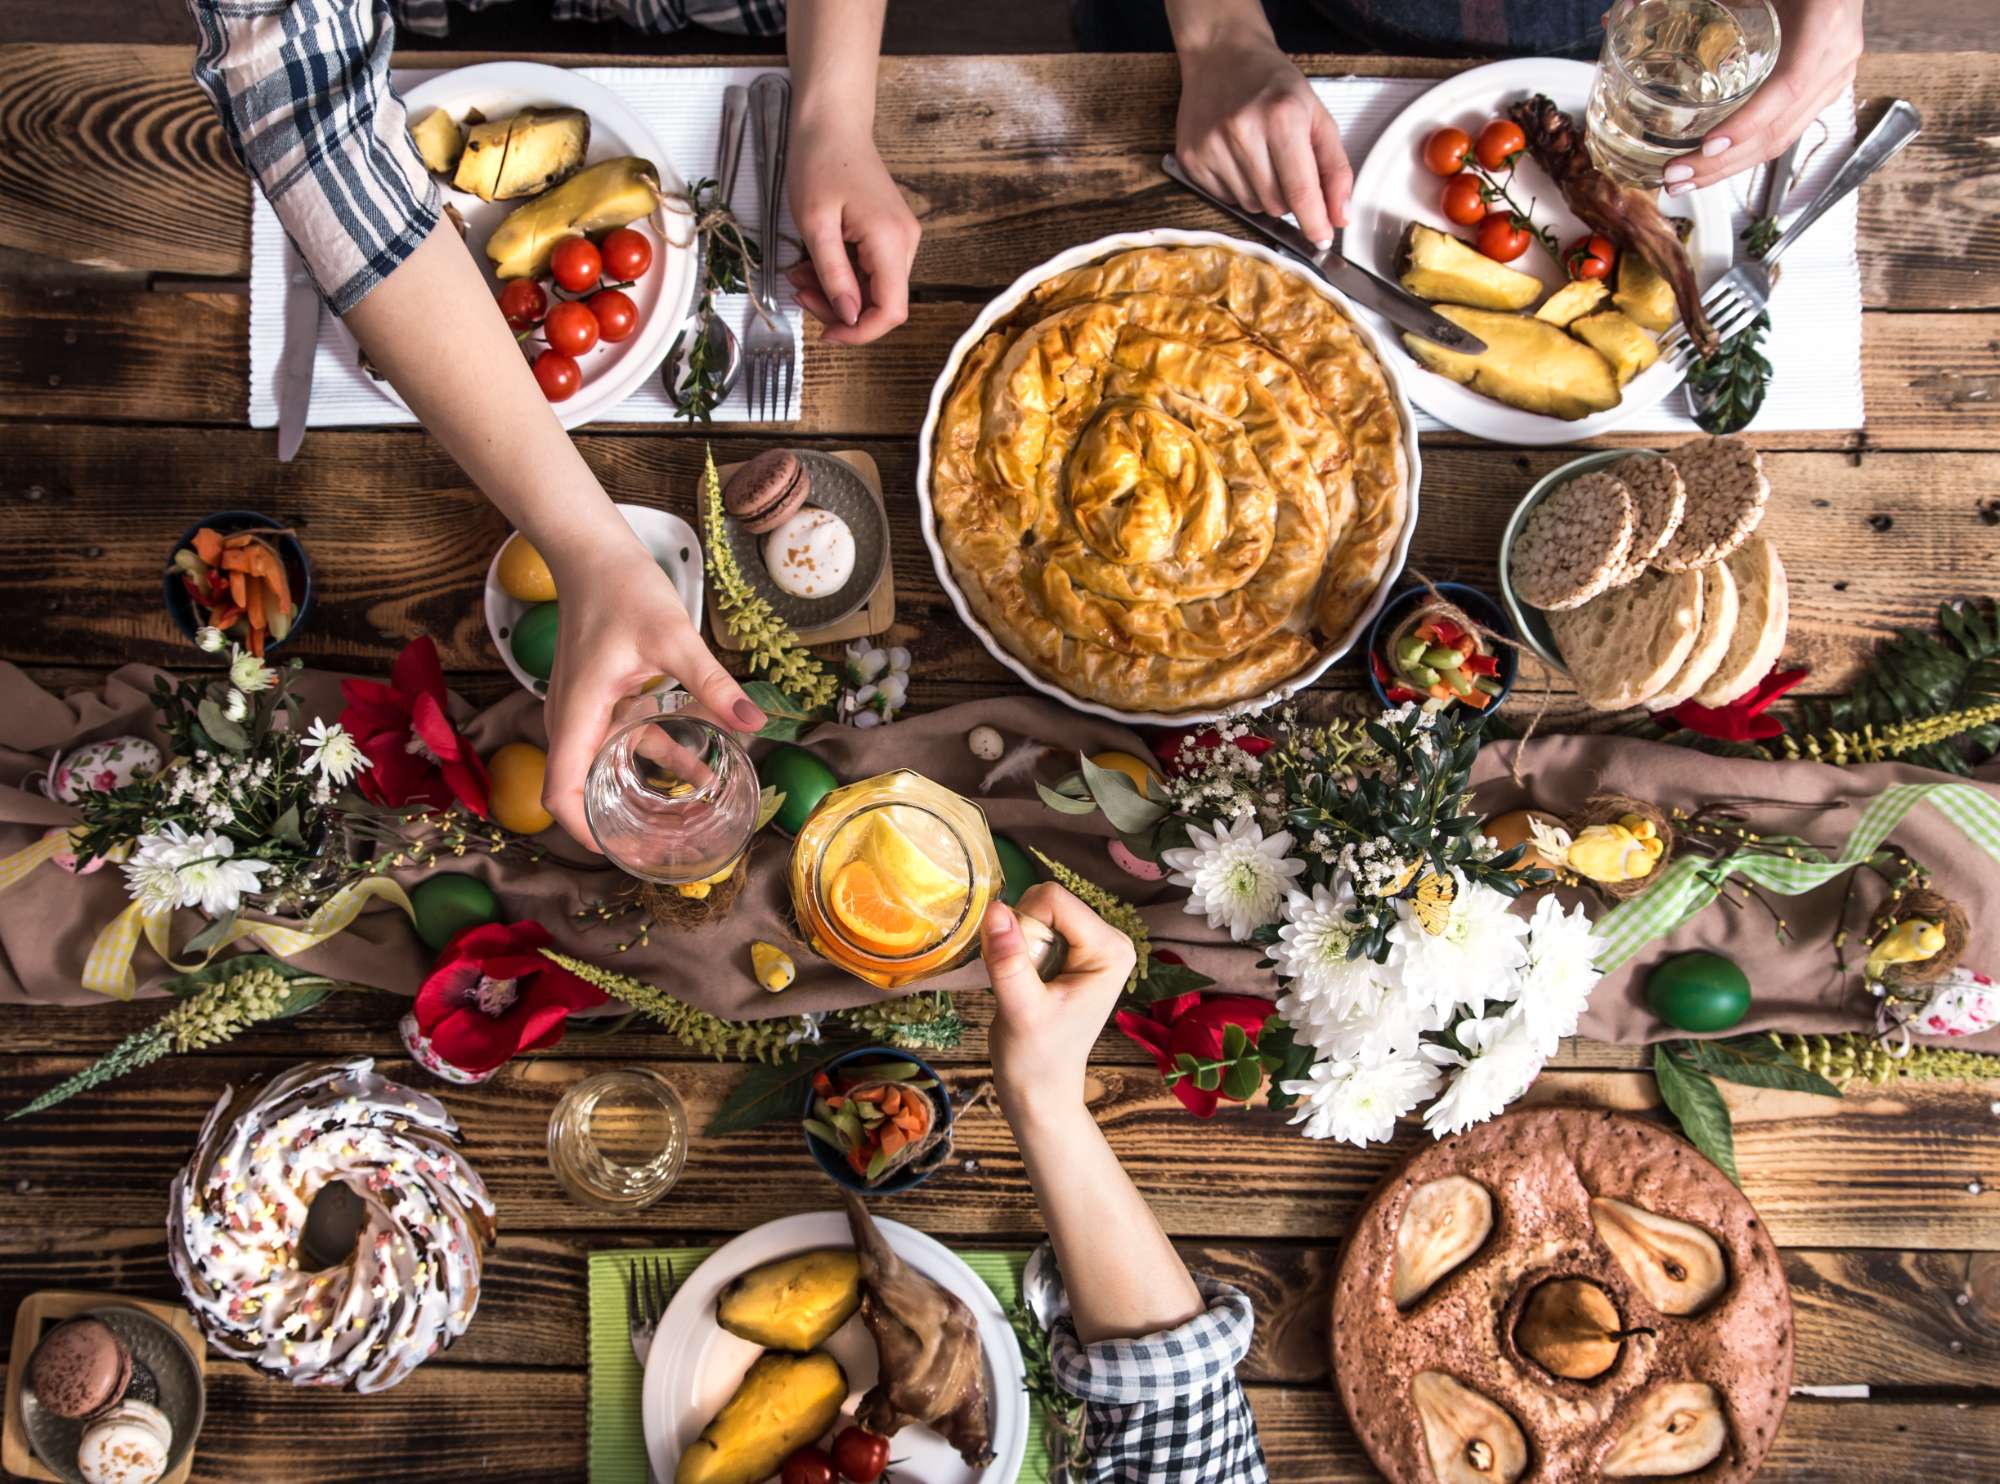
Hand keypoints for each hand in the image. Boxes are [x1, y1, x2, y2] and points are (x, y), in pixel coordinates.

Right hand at [538, 545, 764, 847]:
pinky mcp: (601, 700)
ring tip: (689, 820)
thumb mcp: (674, 639)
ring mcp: (585, 711)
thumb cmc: (622, 590)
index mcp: (578, 715)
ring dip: (644, 792)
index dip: (583, 830)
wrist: (594, 554)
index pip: (561, 792)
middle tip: (666, 849)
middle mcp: (573, 720)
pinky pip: (624, 741)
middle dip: (620, 822)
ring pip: (607, 768)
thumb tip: (756, 723)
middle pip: (581, 791)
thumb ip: (713, 685)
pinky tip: (700, 768)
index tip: (619, 851)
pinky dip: (657, 757)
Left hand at [785, 116, 920, 345]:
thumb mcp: (815, 223)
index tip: (825, 335)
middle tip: (800, 293)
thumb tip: (849, 317)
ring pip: (873, 290)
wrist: (832, 122)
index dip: (860, 333)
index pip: (892, 311)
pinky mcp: (889, 234)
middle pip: (881, 304)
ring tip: (799, 275)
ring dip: (836, 293)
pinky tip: (813, 264)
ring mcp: (900, 238)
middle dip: (839, 310)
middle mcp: (905, 242)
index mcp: (891, 241)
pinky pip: (868, 271)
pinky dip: (840, 276)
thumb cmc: (820, 161)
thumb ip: (833, 274)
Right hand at [981, 883, 1136, 1116]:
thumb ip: (1009, 959)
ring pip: (1034, 911)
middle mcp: (1108, 938)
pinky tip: (1023, 982)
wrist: (1039, 1089)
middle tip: (1023, 984)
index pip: (1054, 899)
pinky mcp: (1071, 950)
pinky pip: (1032, 925)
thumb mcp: (1021, 1010)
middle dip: (1022, 936)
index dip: (1024, 927)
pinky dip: (1016, 948)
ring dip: (1016, 944)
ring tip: (1023, 986)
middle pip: (1045, 902)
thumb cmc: (1036, 1058)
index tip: (1020, 970)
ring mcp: (1090, 943)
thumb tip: (994, 908)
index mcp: (1111, 948)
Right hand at [1173, 31, 1352, 243]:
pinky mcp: (1191, 158)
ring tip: (1259, 157)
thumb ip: (1335, 168)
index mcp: (1282, 117)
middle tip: (1285, 166)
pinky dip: (1237, 187)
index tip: (1322, 239)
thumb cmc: (1273, 85)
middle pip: (1276, 204)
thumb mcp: (1316, 117)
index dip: (1315, 222)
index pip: (1301, 191)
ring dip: (1262, 193)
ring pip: (1251, 206)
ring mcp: (1212, 146)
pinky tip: (1237, 158)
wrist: (1222, 56)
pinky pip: (1224, 199)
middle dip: (1289, 198)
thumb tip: (1340, 216)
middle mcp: (1243, 131)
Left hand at [1662, 0, 1862, 195]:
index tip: (1708, 144)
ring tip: (1683, 180)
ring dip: (1729, 167)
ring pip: (1782, 138)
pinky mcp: (1825, 89)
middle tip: (1675, 176)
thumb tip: (1614, 16)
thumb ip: (1693, 0)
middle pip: (1779, 128)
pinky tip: (1712, 164)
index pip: (1789, 84)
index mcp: (1824, 23)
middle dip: (1723, 162)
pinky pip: (1785, 129)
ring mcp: (1834, 77)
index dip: (1749, 120)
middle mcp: (1835, 57)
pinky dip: (1745, 152)